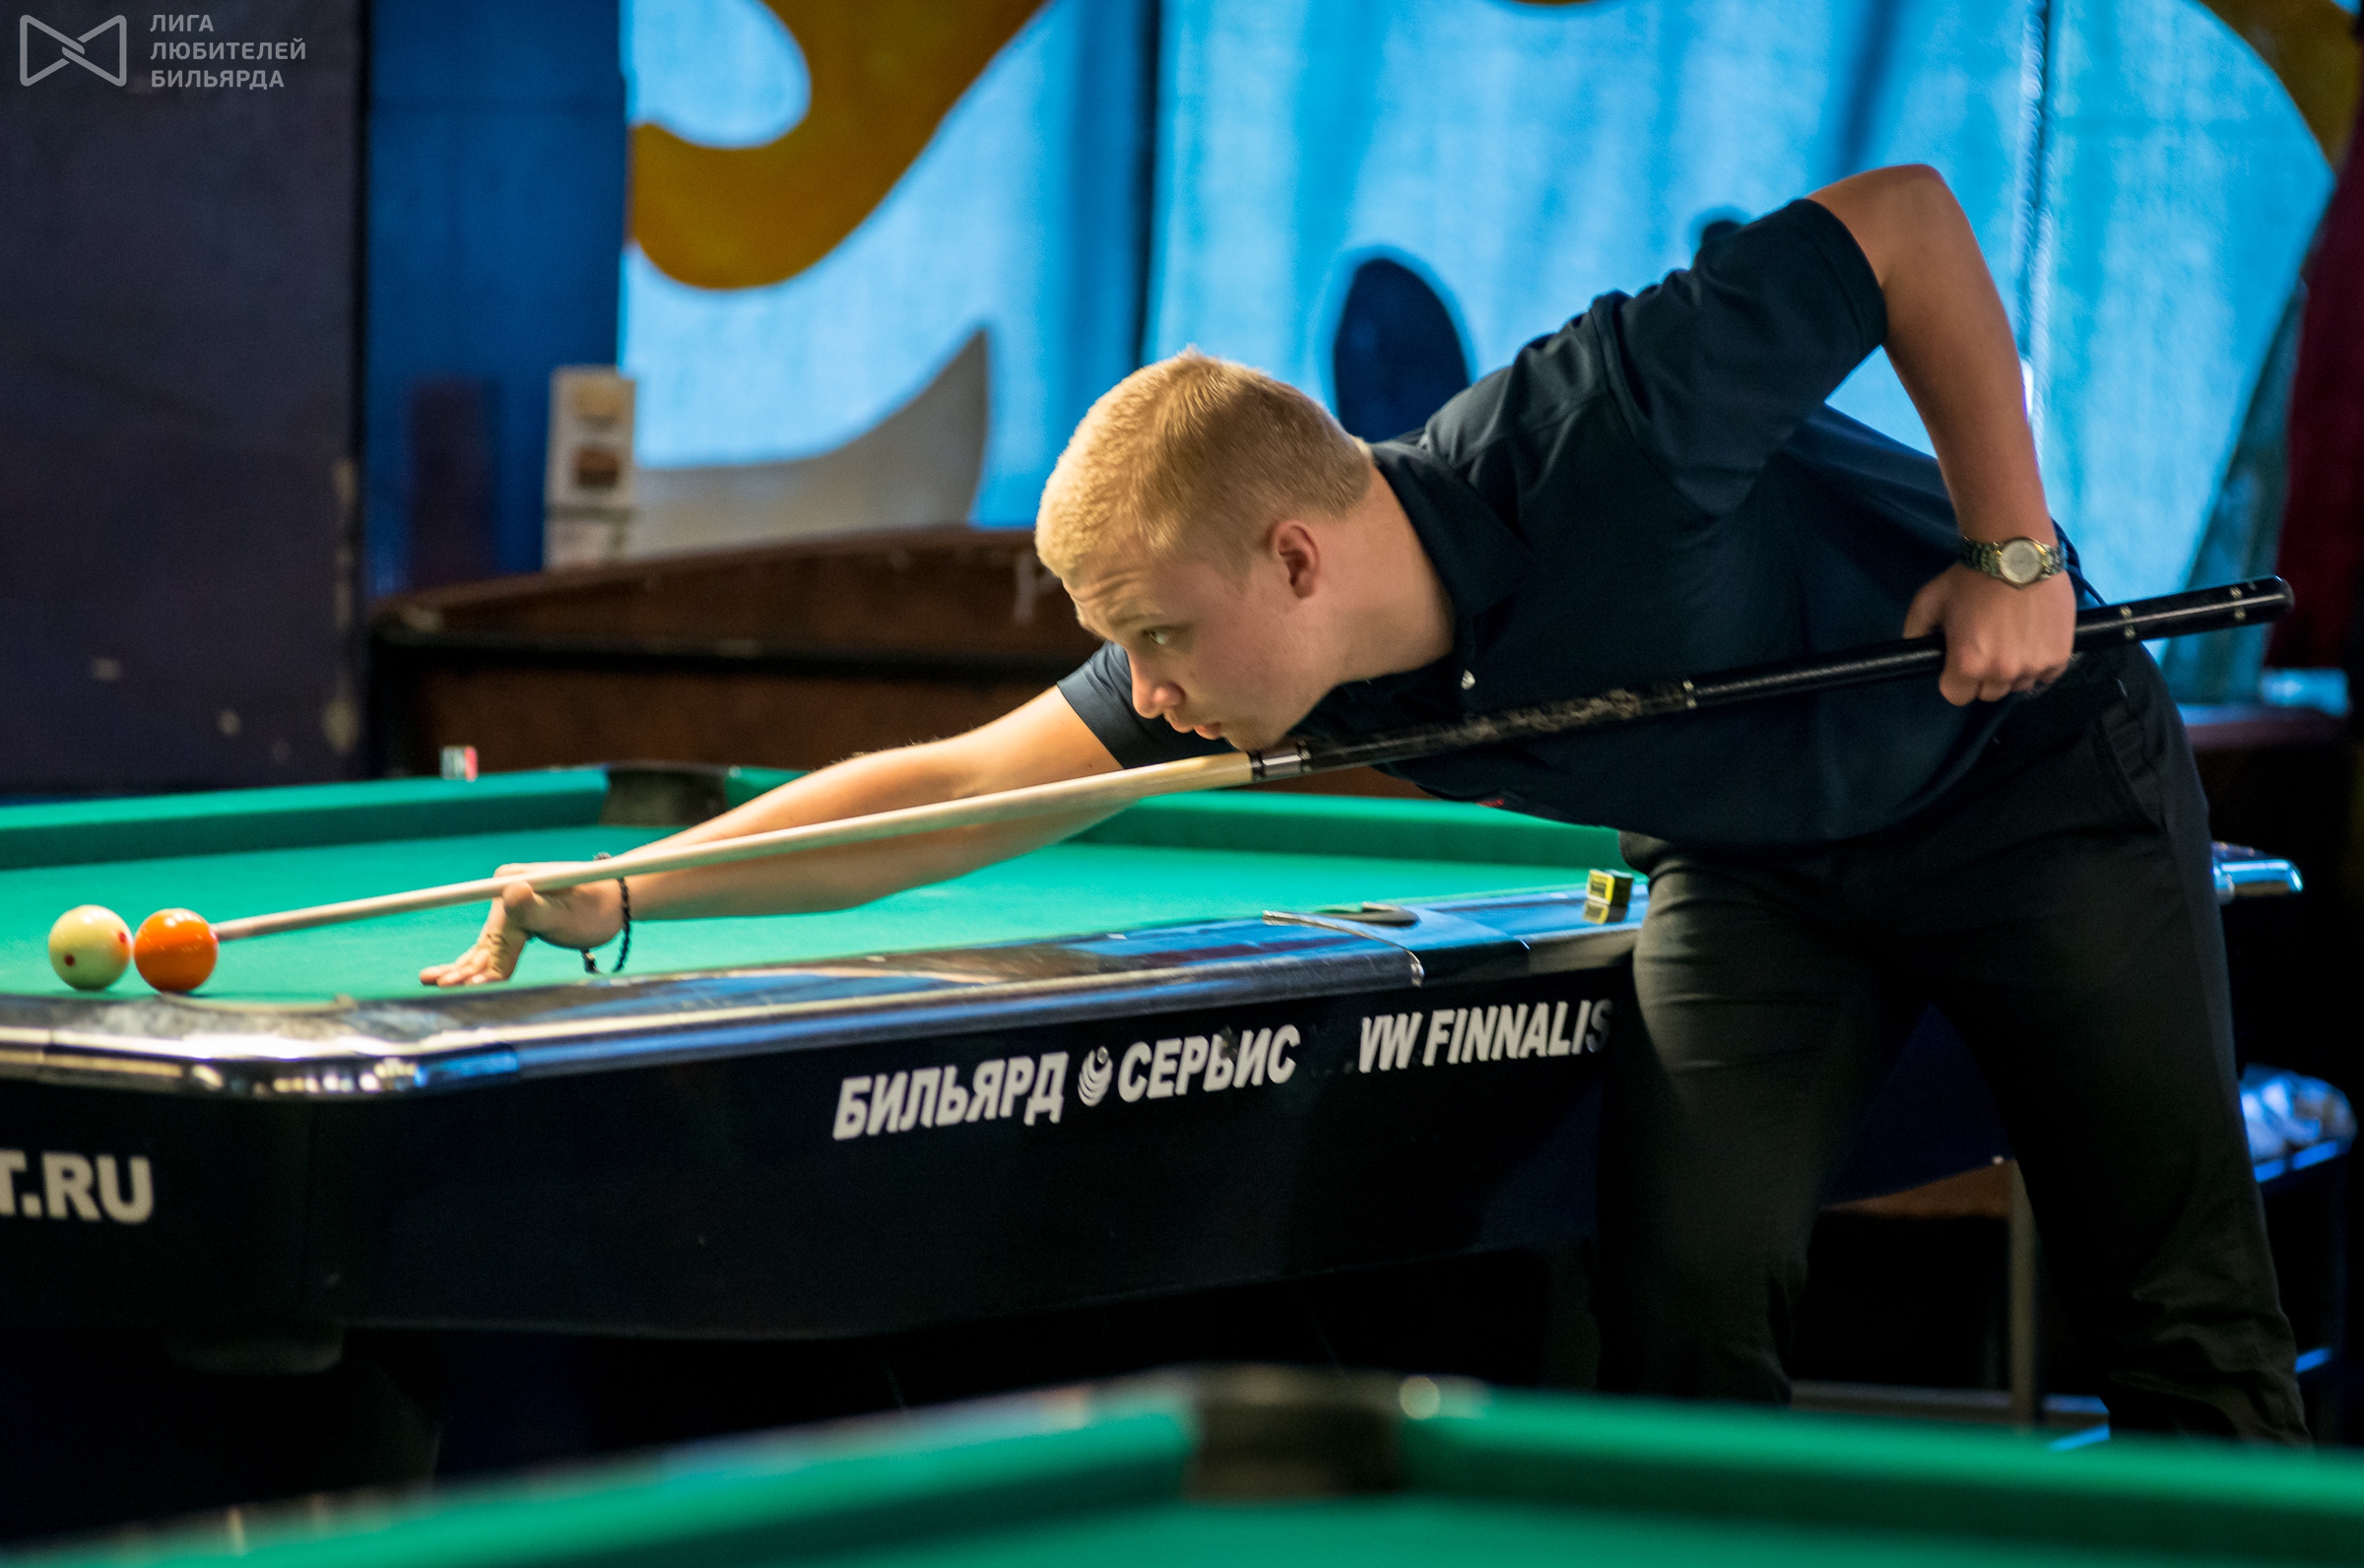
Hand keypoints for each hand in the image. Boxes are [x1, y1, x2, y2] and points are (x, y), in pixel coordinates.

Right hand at [418, 864, 623, 986]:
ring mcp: (509, 908)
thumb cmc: (595, 906)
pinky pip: (496, 948)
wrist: (614, 902)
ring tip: (434, 982)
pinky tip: (457, 979)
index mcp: (511, 884)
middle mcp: (504, 892)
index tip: (464, 982)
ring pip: (486, 946)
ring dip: (464, 969)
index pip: (496, 933)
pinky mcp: (516, 922)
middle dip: (464, 968)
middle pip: (485, 938)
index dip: (482, 961)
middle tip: (441, 987)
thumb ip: (536, 908)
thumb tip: (512, 893)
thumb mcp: (566, 911)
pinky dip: (481, 965)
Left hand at [1902, 562, 2074, 705]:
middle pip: (1989, 693)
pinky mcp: (2060, 656)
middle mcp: (2002, 672)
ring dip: (2014, 670)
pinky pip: (2047, 675)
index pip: (1957, 696)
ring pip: (2018, 685)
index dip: (1955, 680)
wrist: (2015, 552)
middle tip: (1987, 645)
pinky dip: (2040, 664)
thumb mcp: (1928, 602)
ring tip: (2012, 640)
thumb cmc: (1969, 577)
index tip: (1960, 662)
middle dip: (1984, 675)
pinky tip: (2033, 641)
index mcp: (1967, 664)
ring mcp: (2034, 665)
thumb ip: (1915, 633)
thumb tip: (1917, 653)